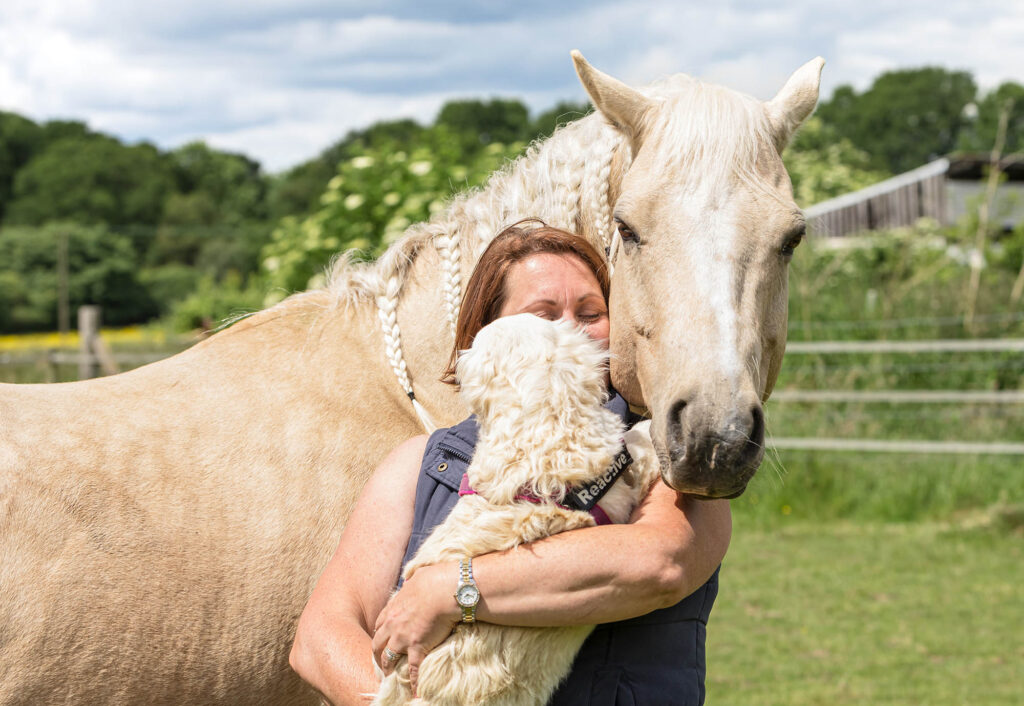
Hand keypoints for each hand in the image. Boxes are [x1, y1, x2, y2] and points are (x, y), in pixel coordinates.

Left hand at [372, 562, 459, 693]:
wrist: (445, 590)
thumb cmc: (434, 580)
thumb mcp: (417, 577)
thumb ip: (411, 582)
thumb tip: (413, 579)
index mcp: (393, 608)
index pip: (380, 625)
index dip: (380, 633)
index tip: (382, 639)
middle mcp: (393, 626)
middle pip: (378, 644)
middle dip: (377, 654)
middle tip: (380, 662)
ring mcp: (403, 639)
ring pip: (389, 658)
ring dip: (388, 668)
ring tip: (390, 677)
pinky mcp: (417, 648)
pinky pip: (413, 670)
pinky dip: (413, 682)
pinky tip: (414, 690)